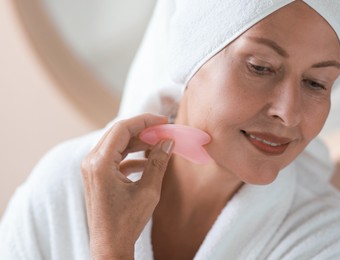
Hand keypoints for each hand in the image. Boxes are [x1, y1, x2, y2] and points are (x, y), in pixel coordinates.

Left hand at [81, 114, 173, 259]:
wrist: (110, 245)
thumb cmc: (126, 222)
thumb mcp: (148, 191)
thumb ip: (158, 162)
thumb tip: (168, 142)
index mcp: (100, 163)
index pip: (122, 128)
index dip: (144, 121)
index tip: (163, 120)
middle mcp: (91, 162)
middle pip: (118, 133)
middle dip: (142, 130)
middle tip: (163, 130)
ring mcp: (92, 169)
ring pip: (117, 144)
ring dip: (138, 142)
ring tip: (159, 144)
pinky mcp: (97, 176)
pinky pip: (115, 157)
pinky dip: (132, 156)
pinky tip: (148, 162)